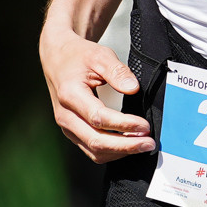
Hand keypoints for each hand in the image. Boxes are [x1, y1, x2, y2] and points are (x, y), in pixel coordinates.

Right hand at [41, 23, 156, 162]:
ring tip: (143, 145)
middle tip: (149, 143)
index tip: (144, 125)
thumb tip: (133, 88)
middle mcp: (65, 115)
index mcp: (70, 94)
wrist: (57, 58)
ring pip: (94, 151)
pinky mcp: (72, 132)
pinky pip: (92, 150)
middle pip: (96, 141)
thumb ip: (117, 71)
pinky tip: (129, 144)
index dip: (124, 124)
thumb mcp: (99, 55)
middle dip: (125, 146)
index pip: (99, 118)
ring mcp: (67, 126)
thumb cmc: (77, 56)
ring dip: (120, 152)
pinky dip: (112, 151)